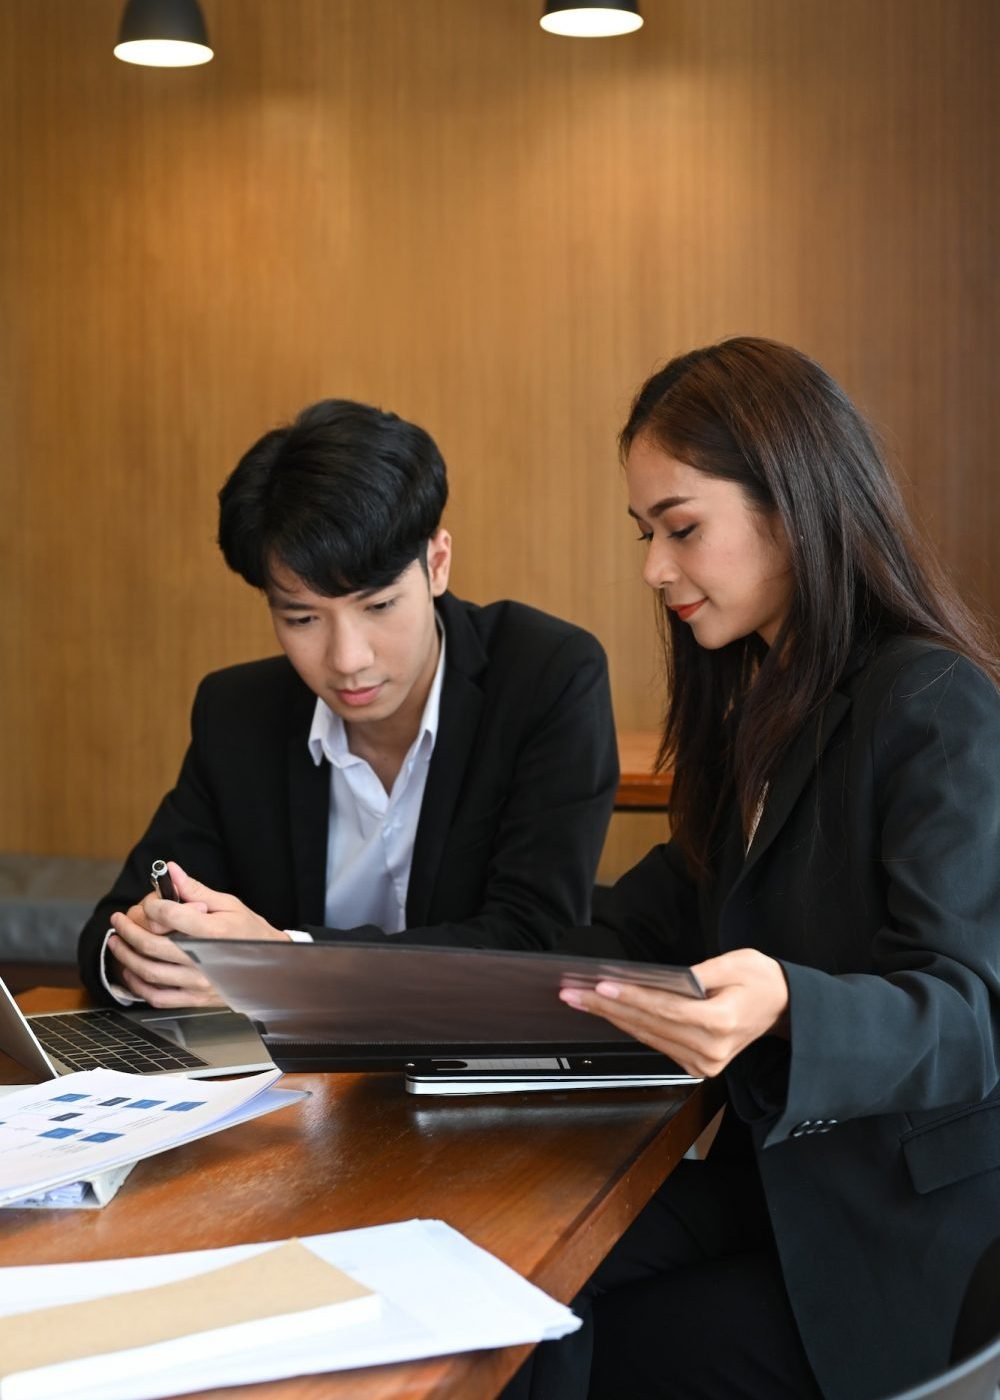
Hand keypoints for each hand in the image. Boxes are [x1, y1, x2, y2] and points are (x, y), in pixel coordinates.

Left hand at [108, 862, 288, 1007]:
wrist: (273, 967)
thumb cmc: (251, 933)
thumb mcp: (229, 904)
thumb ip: (195, 890)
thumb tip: (171, 871)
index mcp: (213, 931)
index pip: (168, 915)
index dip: (151, 905)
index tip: (147, 902)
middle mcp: (203, 960)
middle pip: (151, 945)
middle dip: (128, 930)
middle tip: (118, 920)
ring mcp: (199, 983)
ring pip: (149, 972)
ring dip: (126, 956)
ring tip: (117, 942)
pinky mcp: (196, 999)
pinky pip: (158, 997)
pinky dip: (138, 986)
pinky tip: (132, 971)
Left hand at [558, 948, 789, 1078]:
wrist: (784, 1008)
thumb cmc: (761, 980)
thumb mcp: (736, 962)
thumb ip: (697, 973)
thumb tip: (658, 979)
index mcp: (722, 1023)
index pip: (666, 1010)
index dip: (631, 998)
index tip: (601, 986)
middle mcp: (711, 1051)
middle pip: (649, 1026)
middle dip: (607, 1008)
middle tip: (573, 993)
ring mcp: (704, 1063)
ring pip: (647, 1037)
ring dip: (612, 1018)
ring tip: (581, 1000)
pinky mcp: (698, 1066)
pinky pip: (657, 1044)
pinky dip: (632, 1026)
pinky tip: (609, 1012)